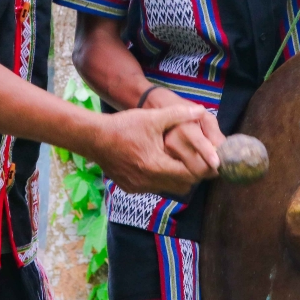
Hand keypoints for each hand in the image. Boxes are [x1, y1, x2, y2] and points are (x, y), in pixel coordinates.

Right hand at [91, 103, 212, 195]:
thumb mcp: (152, 118)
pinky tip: (155, 163)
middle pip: (183, 186)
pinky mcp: (130, 188)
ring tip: (175, 160)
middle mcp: (149, 182)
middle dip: (190, 173)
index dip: (200, 166)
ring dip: (175, 177)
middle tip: (192, 158)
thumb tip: (201, 111)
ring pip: (168, 188)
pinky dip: (159, 179)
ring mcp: (139, 187)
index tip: (204, 157)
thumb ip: (178, 115)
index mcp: (157, 166)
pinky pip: (153, 188)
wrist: (94, 138)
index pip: (190, 175)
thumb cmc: (124, 126)